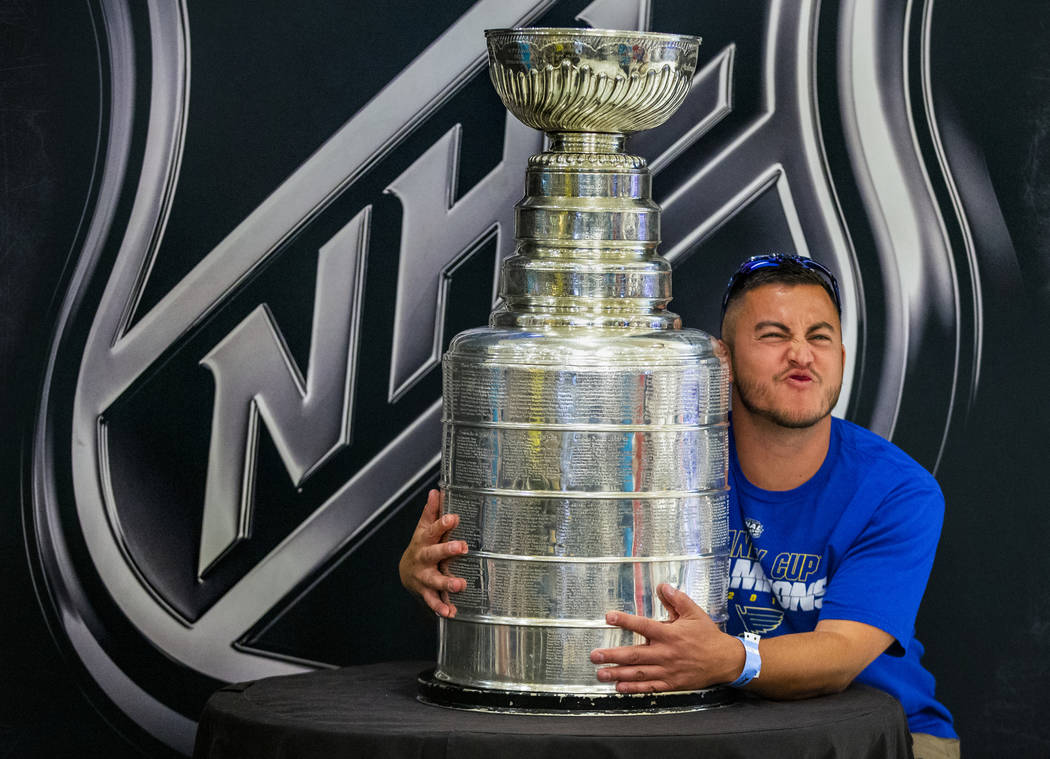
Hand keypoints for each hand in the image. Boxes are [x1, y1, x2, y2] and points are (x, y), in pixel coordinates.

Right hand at [398, 489, 467, 617]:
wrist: (406, 571)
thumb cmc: (421, 545)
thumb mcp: (424, 528)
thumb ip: (432, 511)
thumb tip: (436, 491)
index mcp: (425, 540)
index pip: (433, 529)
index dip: (443, 523)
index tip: (454, 517)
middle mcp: (424, 558)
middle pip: (434, 553)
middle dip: (447, 550)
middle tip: (462, 547)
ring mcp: (424, 576)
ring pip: (434, 579)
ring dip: (447, 582)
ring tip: (460, 585)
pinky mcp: (426, 591)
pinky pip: (433, 600)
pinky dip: (441, 607)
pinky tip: (451, 612)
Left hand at [589, 583, 743, 692]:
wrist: (724, 660)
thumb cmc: (708, 636)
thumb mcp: (694, 612)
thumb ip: (677, 599)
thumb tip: (662, 586)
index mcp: (670, 634)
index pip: (643, 626)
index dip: (625, 621)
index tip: (608, 617)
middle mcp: (665, 653)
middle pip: (634, 655)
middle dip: (612, 656)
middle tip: (594, 656)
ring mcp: (667, 670)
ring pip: (638, 673)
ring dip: (617, 673)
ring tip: (600, 673)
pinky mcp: (671, 683)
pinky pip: (649, 687)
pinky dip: (633, 688)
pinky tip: (619, 687)